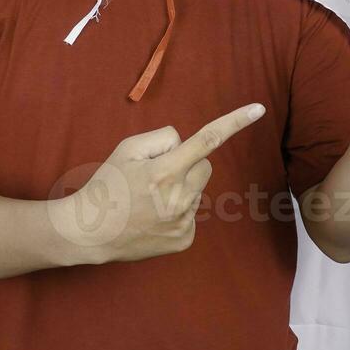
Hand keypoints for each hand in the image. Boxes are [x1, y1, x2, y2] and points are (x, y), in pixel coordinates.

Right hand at [57, 103, 265, 264]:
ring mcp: (184, 222)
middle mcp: (179, 197)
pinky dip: (176, 213)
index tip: (259, 109)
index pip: (207, 140)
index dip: (234, 122)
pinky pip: (191, 215)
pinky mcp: (184, 240)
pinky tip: (152, 218)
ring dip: (180, 190)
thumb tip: (183, 145)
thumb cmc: (107, 185)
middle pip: (205, 166)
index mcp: (165, 171)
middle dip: (187, 165)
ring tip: (149, 201)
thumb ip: (161, 139)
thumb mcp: (126, 149)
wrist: (90, 233)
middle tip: (157, 175)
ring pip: (196, 192)